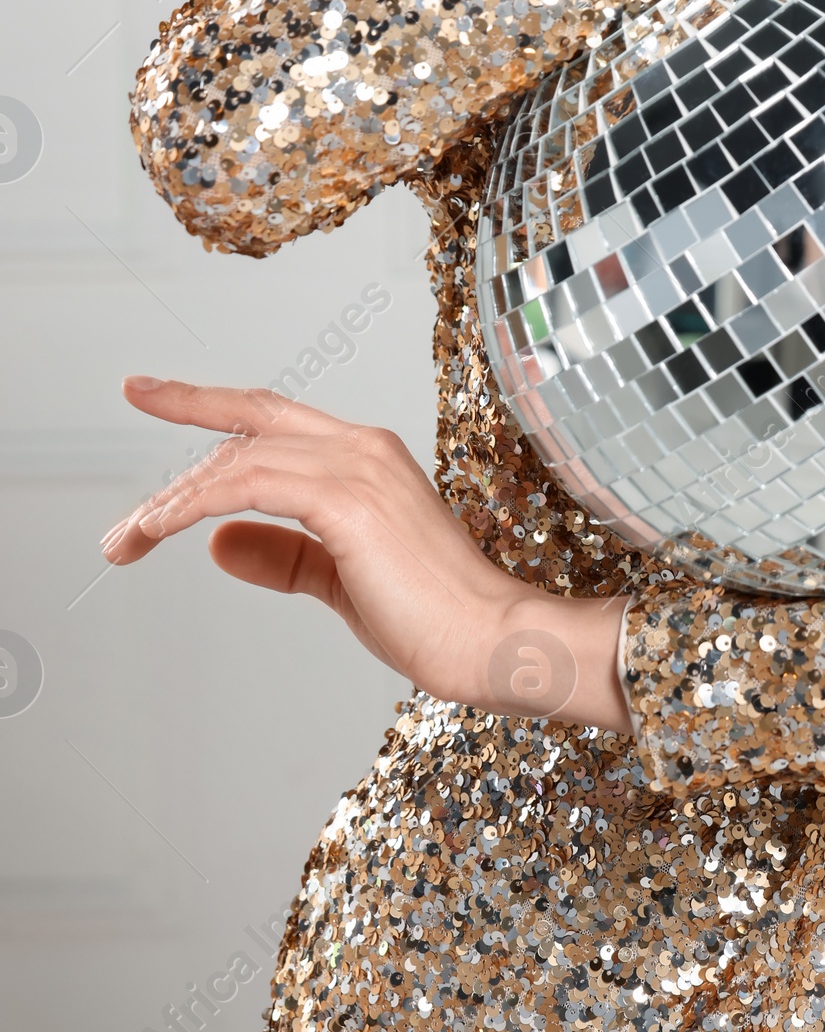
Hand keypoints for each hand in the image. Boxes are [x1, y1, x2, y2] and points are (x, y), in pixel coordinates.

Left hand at [102, 376, 630, 730]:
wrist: (490, 639)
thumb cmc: (430, 617)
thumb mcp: (339, 580)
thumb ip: (283, 556)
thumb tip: (217, 542)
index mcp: (366, 458)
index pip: (273, 419)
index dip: (211, 404)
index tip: (153, 392)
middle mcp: (362, 447)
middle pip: (251, 418)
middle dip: (182, 416)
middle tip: (128, 435)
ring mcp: (358, 467)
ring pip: (241, 456)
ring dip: (173, 497)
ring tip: (129, 538)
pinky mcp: (349, 501)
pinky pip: (251, 486)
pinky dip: (198, 502)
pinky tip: (164, 528)